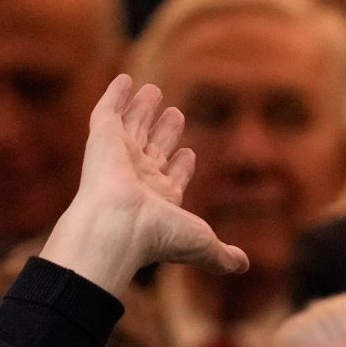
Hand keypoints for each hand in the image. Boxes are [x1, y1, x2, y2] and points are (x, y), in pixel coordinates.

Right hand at [39, 75, 245, 296]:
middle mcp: (138, 178)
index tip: (189, 153)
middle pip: (153, 149)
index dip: (181, 166)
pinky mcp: (101, 138)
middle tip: (176, 114)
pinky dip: (115, 95)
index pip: (172, 178)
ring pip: (132, 127)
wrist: (119, 225)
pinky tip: (124, 80)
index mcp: (160, 201)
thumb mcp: (203, 243)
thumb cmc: (161, 235)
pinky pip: (107, 111)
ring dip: (142, 110)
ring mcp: (118, 157)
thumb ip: (222, 255)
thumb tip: (244, 266)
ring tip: (154, 90)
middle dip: (164, 132)